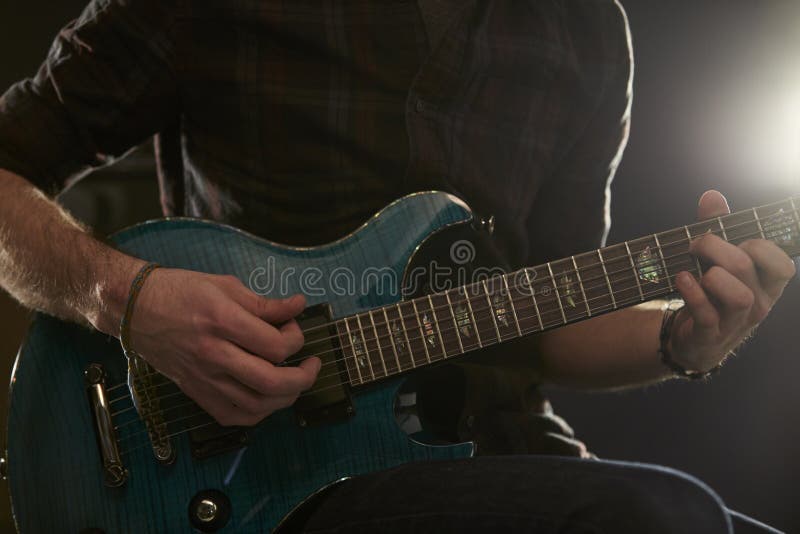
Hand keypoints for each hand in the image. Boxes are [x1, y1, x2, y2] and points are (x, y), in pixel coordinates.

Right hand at [128, 269, 319, 425]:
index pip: (275, 345)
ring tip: (294, 381)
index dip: (296, 339)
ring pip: (256, 405)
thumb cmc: (181, 291)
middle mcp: (213, 354)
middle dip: (303, 378)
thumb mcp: (226, 286)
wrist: (135, 309)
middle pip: (270, 382)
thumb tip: (298, 306)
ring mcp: (203, 378)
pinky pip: (232, 416)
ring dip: (285, 398)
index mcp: (222, 321)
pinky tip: (267, 397)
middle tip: (312, 365)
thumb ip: (265, 303)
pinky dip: (257, 413)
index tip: (293, 328)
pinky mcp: (195, 392)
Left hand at [669, 190, 795, 372]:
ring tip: (693, 270)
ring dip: (710, 275)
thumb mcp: (717, 261)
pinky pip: (707, 314)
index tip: (735, 240)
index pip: (781, 264)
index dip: (759, 246)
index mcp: (766, 285)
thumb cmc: (711, 293)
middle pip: (746, 268)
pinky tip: (681, 279)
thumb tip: (712, 196)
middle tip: (695, 246)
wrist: (693, 339)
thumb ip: (717, 229)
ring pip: (738, 296)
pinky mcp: (710, 335)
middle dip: (715, 248)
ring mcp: (735, 323)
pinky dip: (691, 293)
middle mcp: (758, 304)